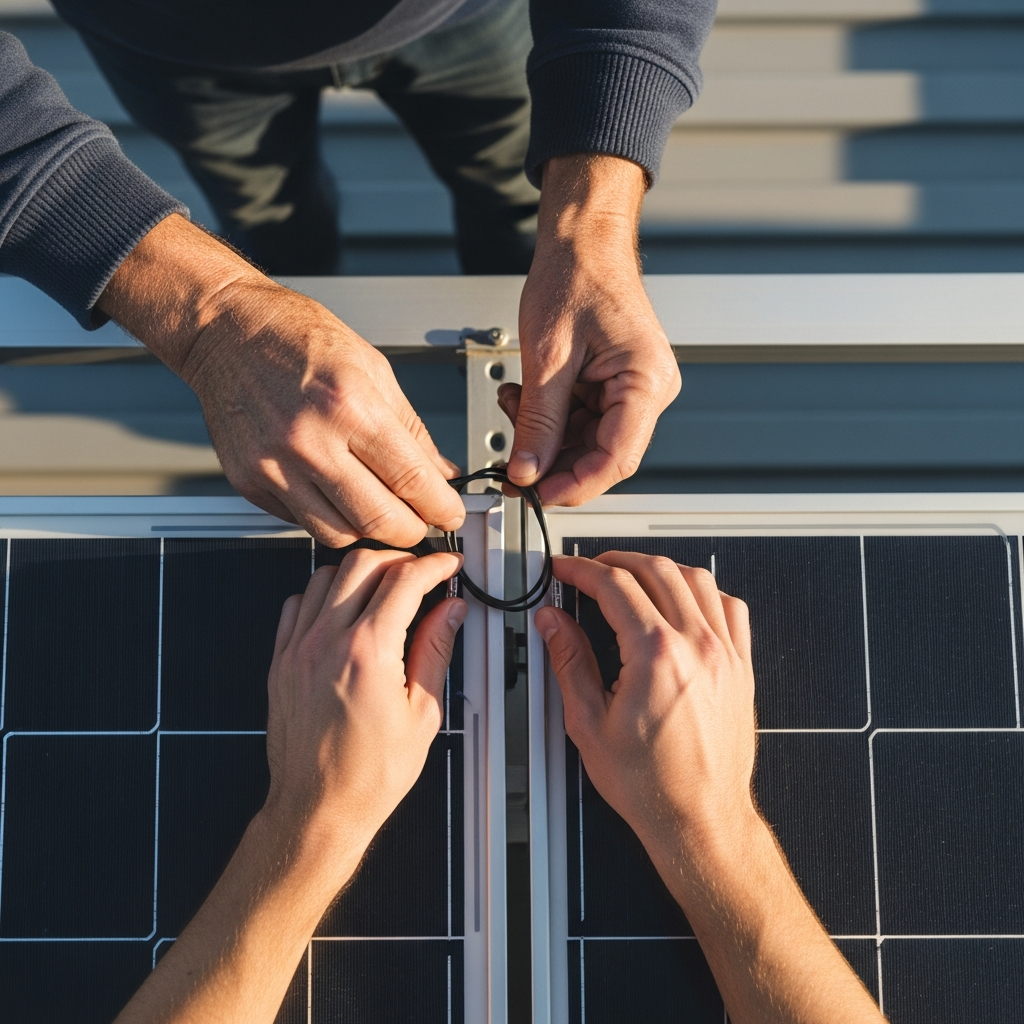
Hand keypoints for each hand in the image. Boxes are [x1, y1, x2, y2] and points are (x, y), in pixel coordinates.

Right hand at [98, 214, 464, 547]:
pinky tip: (337, 496)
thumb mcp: (373, 370)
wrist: (226, 331)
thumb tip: (441, 471)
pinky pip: (301, 522)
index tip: (452, 514)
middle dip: (412, 531)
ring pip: (339, 534)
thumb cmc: (298, 339)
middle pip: (378, 521)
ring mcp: (276, 466)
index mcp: (351, 408)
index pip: (412, 481)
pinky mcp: (250, 482)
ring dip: (369, 533)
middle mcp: (311, 442)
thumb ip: (411, 429)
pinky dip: (328, 518)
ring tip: (380, 511)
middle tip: (421, 522)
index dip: (442, 508)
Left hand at [114, 546, 465, 1023]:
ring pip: (325, 575)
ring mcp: (298, 649)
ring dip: (360, 572)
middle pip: (362, 564)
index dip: (433, 565)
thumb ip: (435, 651)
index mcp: (367, 653)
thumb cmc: (368, 776)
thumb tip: (450, 612)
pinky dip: (323, 594)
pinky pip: (296, 603)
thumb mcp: (422, 714)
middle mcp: (326, 642)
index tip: (447, 566)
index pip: (404, 581)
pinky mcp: (280, 661)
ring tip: (385, 588)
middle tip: (421, 573)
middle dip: (398, 559)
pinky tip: (343, 610)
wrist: (317, 809)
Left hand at [499, 155, 679, 505]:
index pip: (616, 457)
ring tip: (512, 411)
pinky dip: (548, 419)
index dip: (574, 484)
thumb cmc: (576, 275)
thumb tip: (527, 470)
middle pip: (602, 455)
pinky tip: (524, 400)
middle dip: (553, 463)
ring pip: (586, 441)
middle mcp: (648, 390)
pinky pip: (580, 420)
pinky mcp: (613, 385)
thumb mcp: (548, 356)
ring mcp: (632, 389)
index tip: (537, 495)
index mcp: (646, 381)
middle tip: (512, 470)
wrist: (582, 239)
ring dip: (545, 438)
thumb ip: (538, 421)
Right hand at [535, 551, 755, 848]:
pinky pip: (731, 608)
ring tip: (632, 578)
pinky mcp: (740, 667)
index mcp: (656, 655)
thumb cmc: (652, 785)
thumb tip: (553, 624)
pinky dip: (704, 593)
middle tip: (589, 571)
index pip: (614, 585)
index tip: (565, 571)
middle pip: (655, 570)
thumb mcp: (589, 724)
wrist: (700, 819)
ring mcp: (724, 654)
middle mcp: (696, 646)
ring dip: (659, 568)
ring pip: (696, 578)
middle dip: (615, 561)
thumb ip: (569, 662)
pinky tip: (685, 602)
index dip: (581, 570)